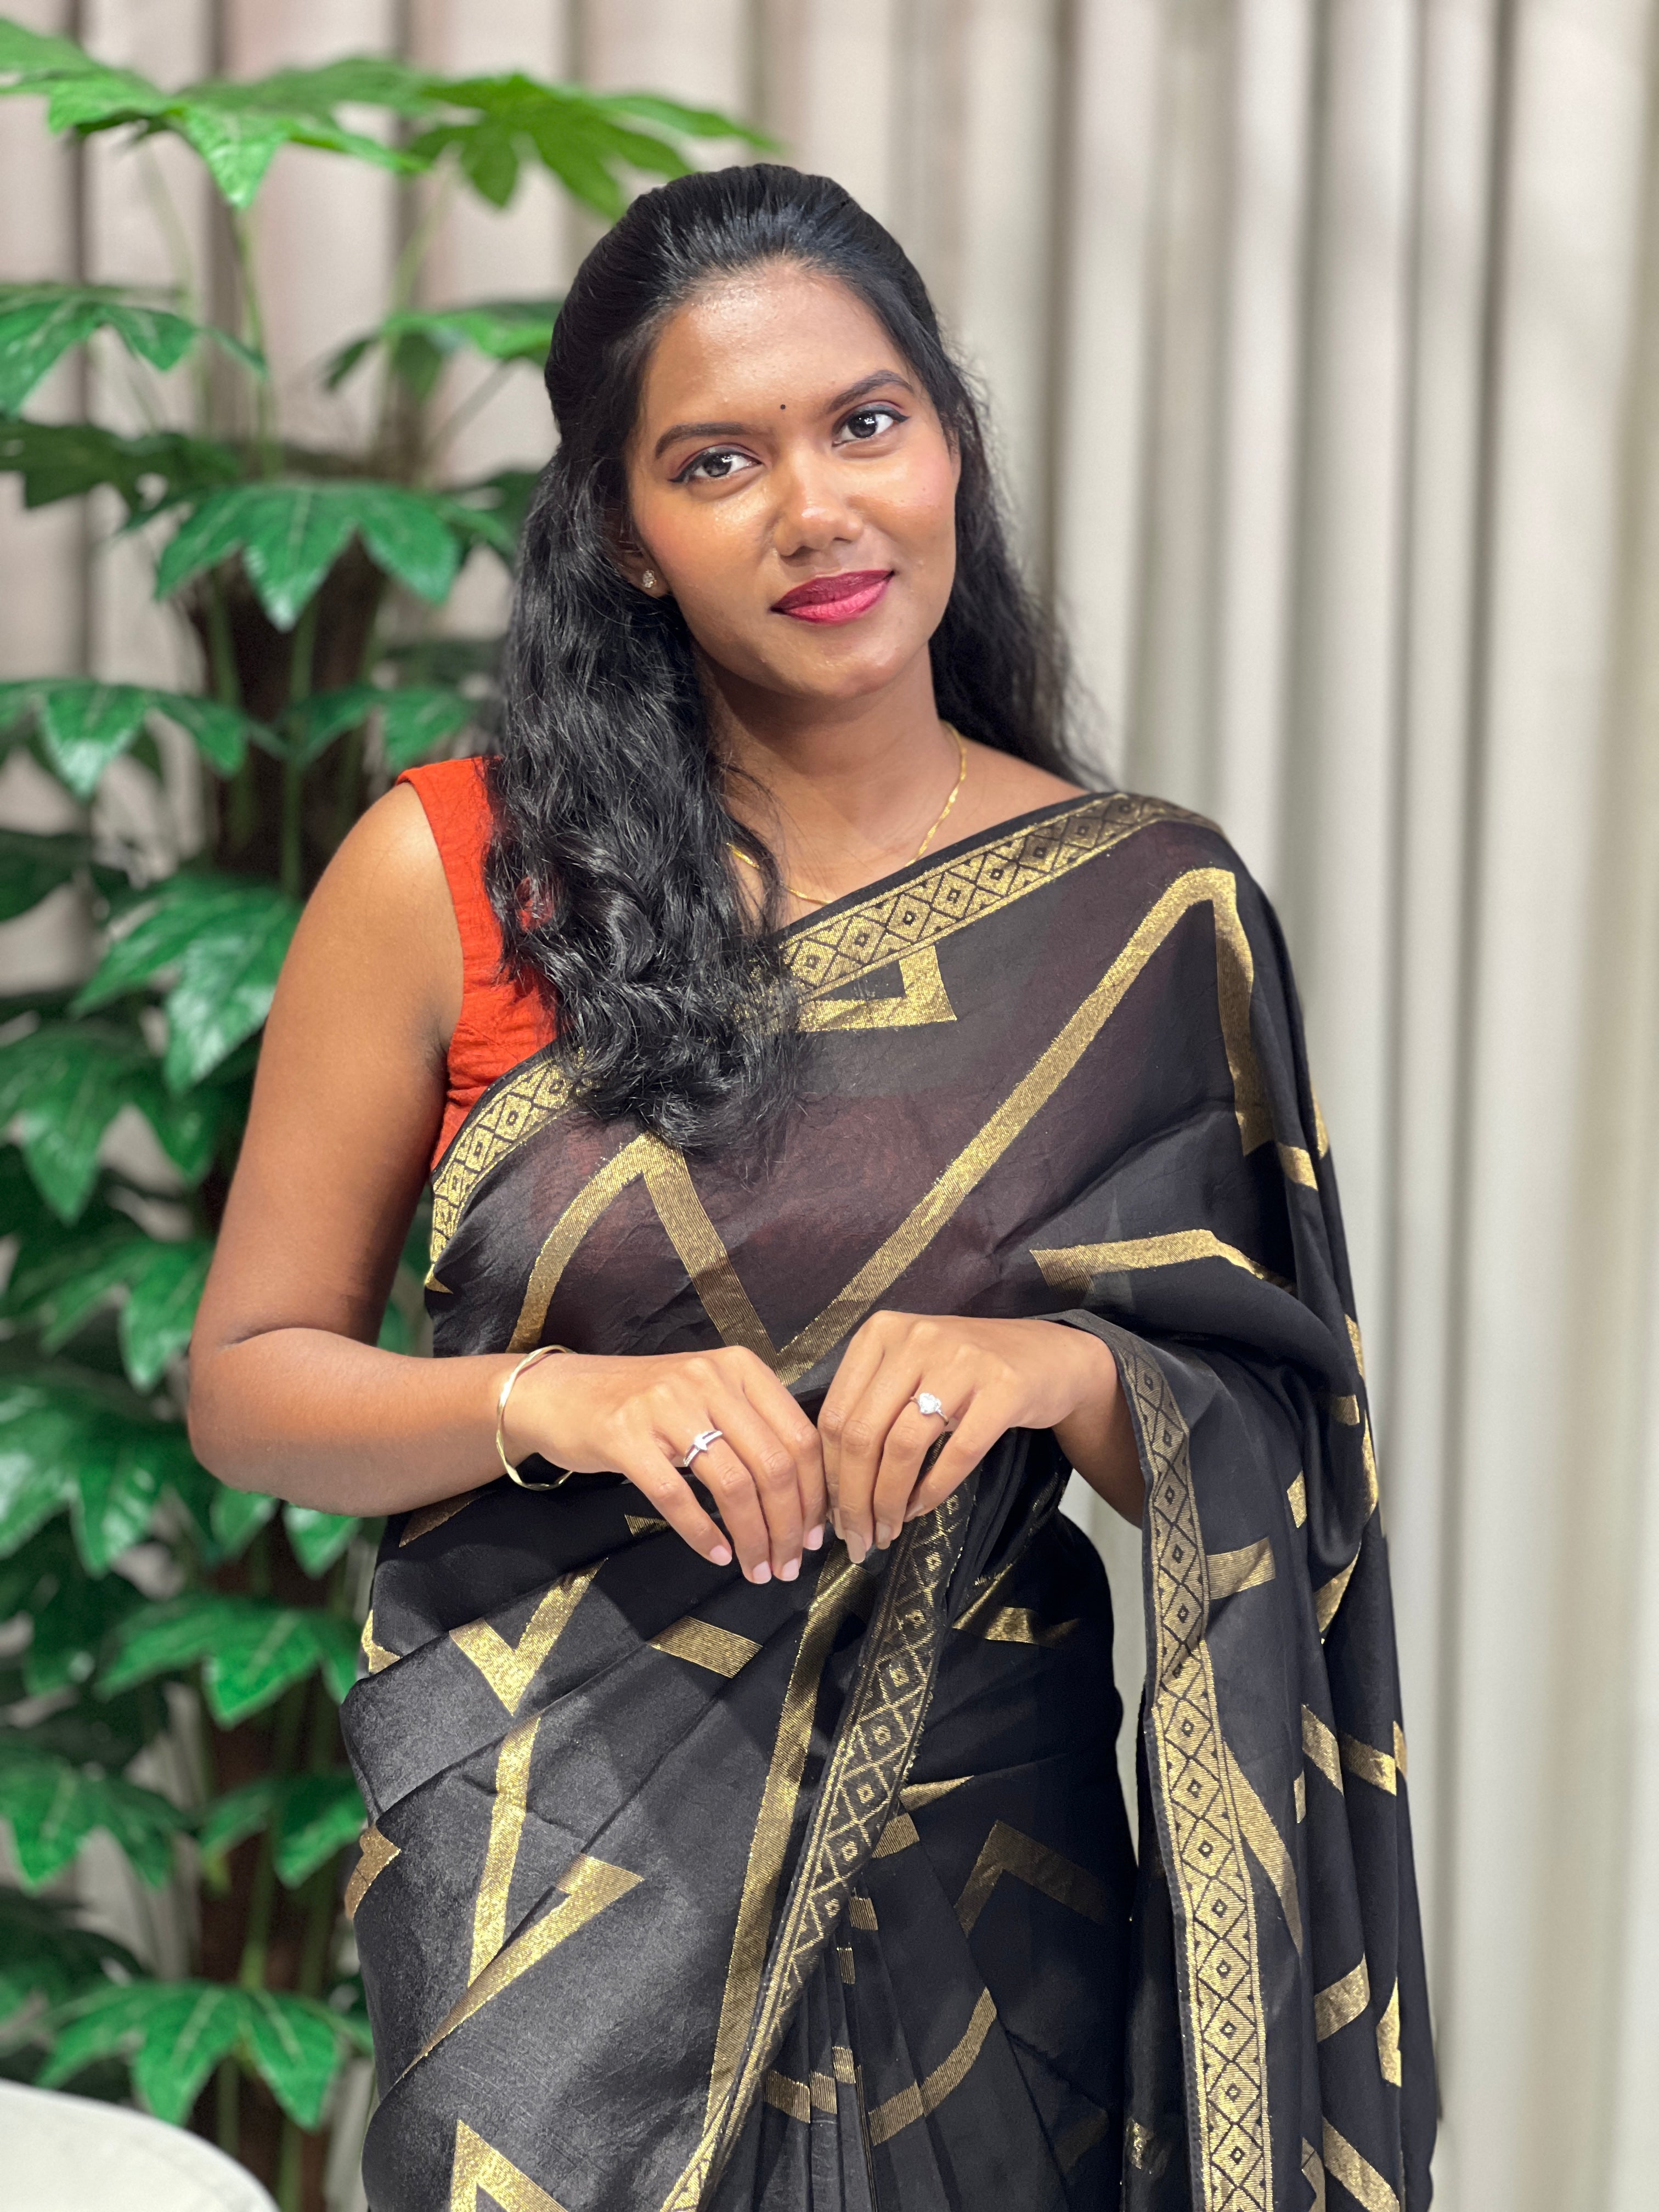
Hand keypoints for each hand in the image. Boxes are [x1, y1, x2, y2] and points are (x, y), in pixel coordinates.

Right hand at [503, 1346, 826, 1582]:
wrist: (560, 1393)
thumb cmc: (644, 1403)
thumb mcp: (708, 1396)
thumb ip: (754, 1429)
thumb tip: (805, 1498)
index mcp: (740, 1368)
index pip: (800, 1436)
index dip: (815, 1495)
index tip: (817, 1536)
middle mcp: (708, 1378)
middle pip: (773, 1465)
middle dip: (790, 1526)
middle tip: (789, 1565)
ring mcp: (665, 1405)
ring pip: (734, 1484)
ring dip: (754, 1537)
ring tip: (758, 1569)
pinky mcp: (625, 1436)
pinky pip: (677, 1496)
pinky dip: (703, 1534)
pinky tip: (717, 1555)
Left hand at [817, 1312, 1124, 1559]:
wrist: (1047, 1357)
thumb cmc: (965, 1371)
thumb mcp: (908, 1370)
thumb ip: (868, 1407)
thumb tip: (830, 1486)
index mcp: (881, 1333)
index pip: (835, 1415)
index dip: (828, 1475)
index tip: (832, 1516)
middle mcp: (916, 1339)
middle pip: (863, 1435)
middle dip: (853, 1499)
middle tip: (857, 1539)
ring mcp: (961, 1360)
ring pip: (903, 1447)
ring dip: (889, 1503)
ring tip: (887, 1532)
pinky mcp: (1003, 1388)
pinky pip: (956, 1454)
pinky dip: (933, 1491)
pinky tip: (921, 1509)